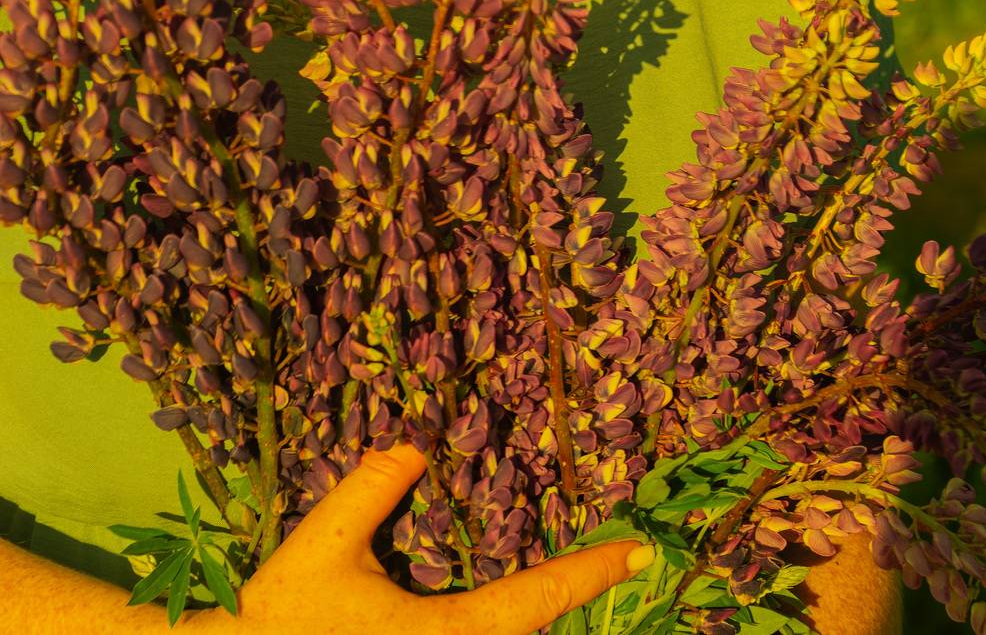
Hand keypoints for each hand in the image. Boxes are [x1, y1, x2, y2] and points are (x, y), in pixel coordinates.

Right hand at [208, 441, 651, 632]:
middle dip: (568, 602)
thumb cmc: (279, 617)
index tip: (639, 551)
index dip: (592, 571)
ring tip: (563, 583)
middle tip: (616, 565)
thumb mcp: (327, 541)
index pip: (537, 598)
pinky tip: (484, 612)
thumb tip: (417, 437)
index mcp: (447, 634)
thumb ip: (375, 483)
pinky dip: (491, 629)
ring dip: (525, 622)